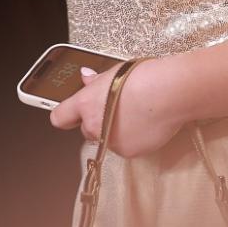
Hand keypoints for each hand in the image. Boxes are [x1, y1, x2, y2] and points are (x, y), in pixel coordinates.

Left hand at [49, 62, 182, 158]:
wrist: (167, 93)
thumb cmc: (141, 77)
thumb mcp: (114, 72)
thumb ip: (96, 81)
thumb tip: (86, 78)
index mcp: (85, 104)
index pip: (60, 117)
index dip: (66, 115)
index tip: (72, 113)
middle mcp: (94, 127)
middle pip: (86, 129)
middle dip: (96, 122)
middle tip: (114, 109)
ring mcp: (111, 143)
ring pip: (106, 140)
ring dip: (114, 131)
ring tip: (135, 115)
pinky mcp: (129, 154)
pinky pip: (125, 147)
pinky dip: (132, 139)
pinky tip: (145, 125)